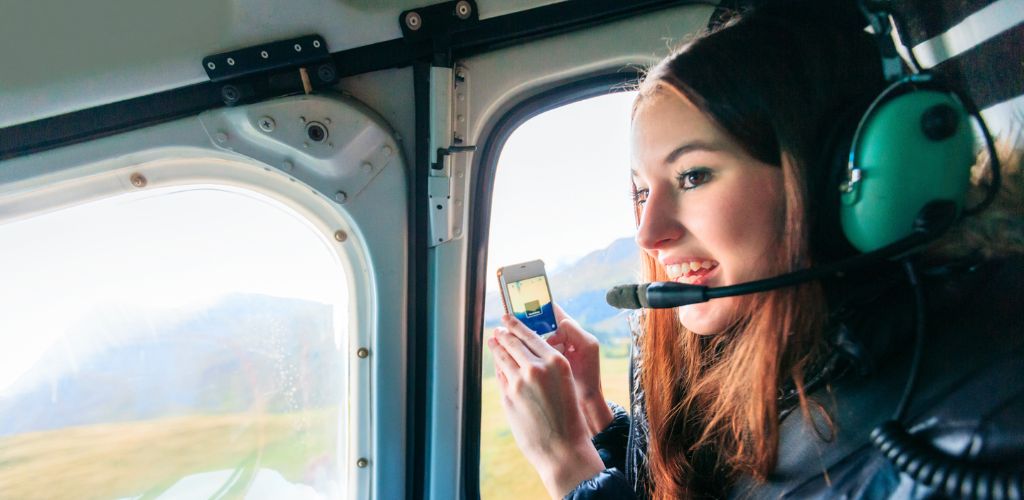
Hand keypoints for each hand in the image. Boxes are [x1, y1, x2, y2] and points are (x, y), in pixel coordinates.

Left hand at [488, 314, 605, 497]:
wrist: (563, 447)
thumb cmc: (569, 417)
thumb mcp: (565, 383)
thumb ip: (548, 367)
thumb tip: (529, 354)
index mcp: (556, 362)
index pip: (531, 336)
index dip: (516, 324)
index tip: (508, 317)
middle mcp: (536, 368)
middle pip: (513, 344)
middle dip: (504, 334)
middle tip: (498, 328)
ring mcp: (519, 382)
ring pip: (503, 358)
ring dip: (497, 348)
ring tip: (493, 341)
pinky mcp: (508, 397)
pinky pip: (501, 376)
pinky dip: (499, 367)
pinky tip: (497, 364)